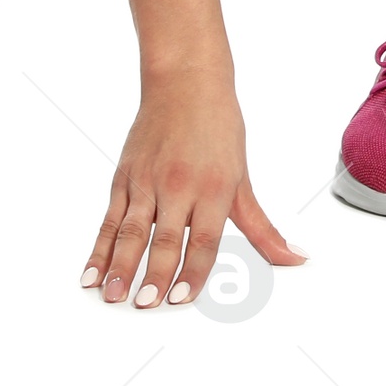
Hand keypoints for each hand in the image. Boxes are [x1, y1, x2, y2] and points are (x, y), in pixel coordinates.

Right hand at [81, 62, 307, 306]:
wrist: (186, 80)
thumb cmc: (218, 127)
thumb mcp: (243, 178)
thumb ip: (262, 228)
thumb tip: (293, 257)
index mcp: (213, 188)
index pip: (204, 239)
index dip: (192, 271)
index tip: (180, 298)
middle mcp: (179, 185)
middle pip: (165, 238)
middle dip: (153, 274)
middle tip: (144, 304)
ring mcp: (147, 180)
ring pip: (131, 230)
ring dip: (120, 266)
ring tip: (112, 295)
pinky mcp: (124, 176)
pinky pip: (110, 218)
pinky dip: (99, 248)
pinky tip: (91, 273)